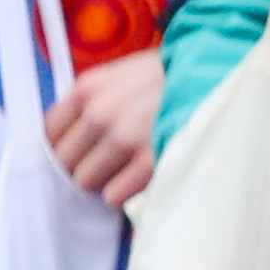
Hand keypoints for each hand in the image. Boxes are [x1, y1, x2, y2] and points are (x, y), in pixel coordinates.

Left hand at [42, 48, 165, 212]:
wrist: (221, 75)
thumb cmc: (171, 77)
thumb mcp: (123, 76)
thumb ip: (93, 102)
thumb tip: (67, 141)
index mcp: (88, 89)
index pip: (48, 133)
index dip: (62, 146)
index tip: (77, 151)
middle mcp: (100, 113)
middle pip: (63, 161)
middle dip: (82, 164)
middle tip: (106, 162)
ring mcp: (124, 138)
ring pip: (85, 181)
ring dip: (103, 180)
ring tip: (126, 167)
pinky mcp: (149, 162)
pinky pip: (113, 195)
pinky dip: (124, 192)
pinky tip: (140, 177)